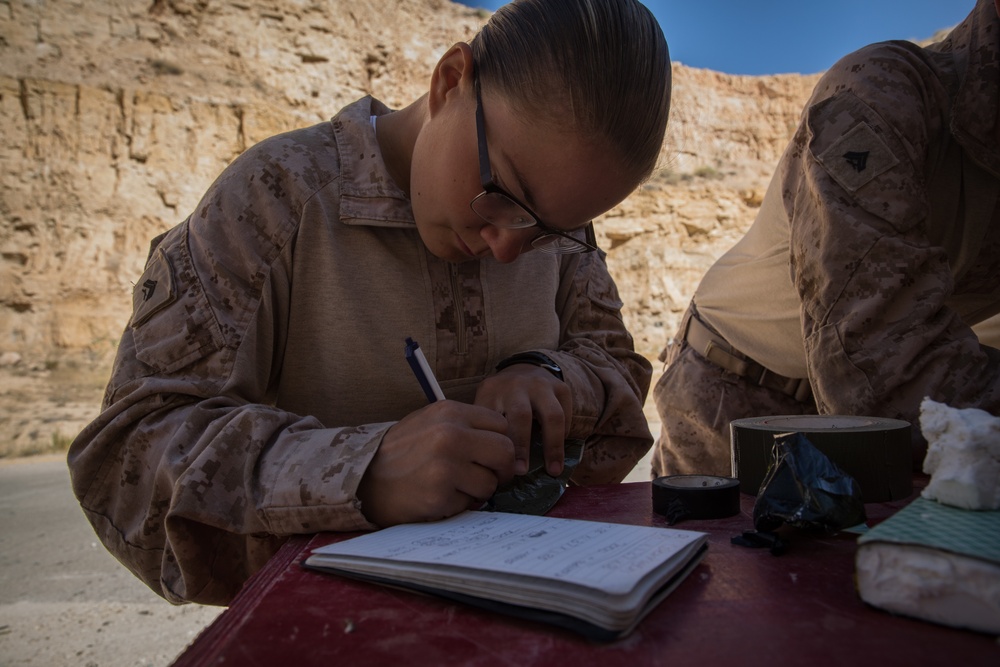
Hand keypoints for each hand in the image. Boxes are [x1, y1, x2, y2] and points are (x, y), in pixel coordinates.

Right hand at [357, 401, 513, 526]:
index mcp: (450, 412)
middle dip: (501, 469)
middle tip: (488, 477)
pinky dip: (458, 505)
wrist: (362, 478)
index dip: (501, 443)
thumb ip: (465, 426)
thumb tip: (503, 443)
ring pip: (491, 483)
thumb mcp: (429, 422)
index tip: (492, 457)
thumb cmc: (400, 452)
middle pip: (505, 452)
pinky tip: (438, 497)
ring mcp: (446, 466)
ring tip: (454, 487)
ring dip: (477, 491)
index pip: (501, 425)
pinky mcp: (440, 494)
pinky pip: (469, 503)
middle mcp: (451, 434)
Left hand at [474, 365, 571, 477]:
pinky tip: (558, 451)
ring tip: (554, 470)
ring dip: (553, 446)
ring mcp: (540, 384)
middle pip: (521, 416)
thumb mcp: (486, 406)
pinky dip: (564, 435)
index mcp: (491, 391)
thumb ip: (486, 430)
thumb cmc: (501, 399)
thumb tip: (490, 470)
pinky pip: (566, 415)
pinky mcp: (561, 387)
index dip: (497, 446)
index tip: (501, 470)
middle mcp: (516, 385)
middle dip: (522, 446)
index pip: (491, 420)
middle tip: (522, 472)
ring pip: (552, 416)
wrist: (523, 369)